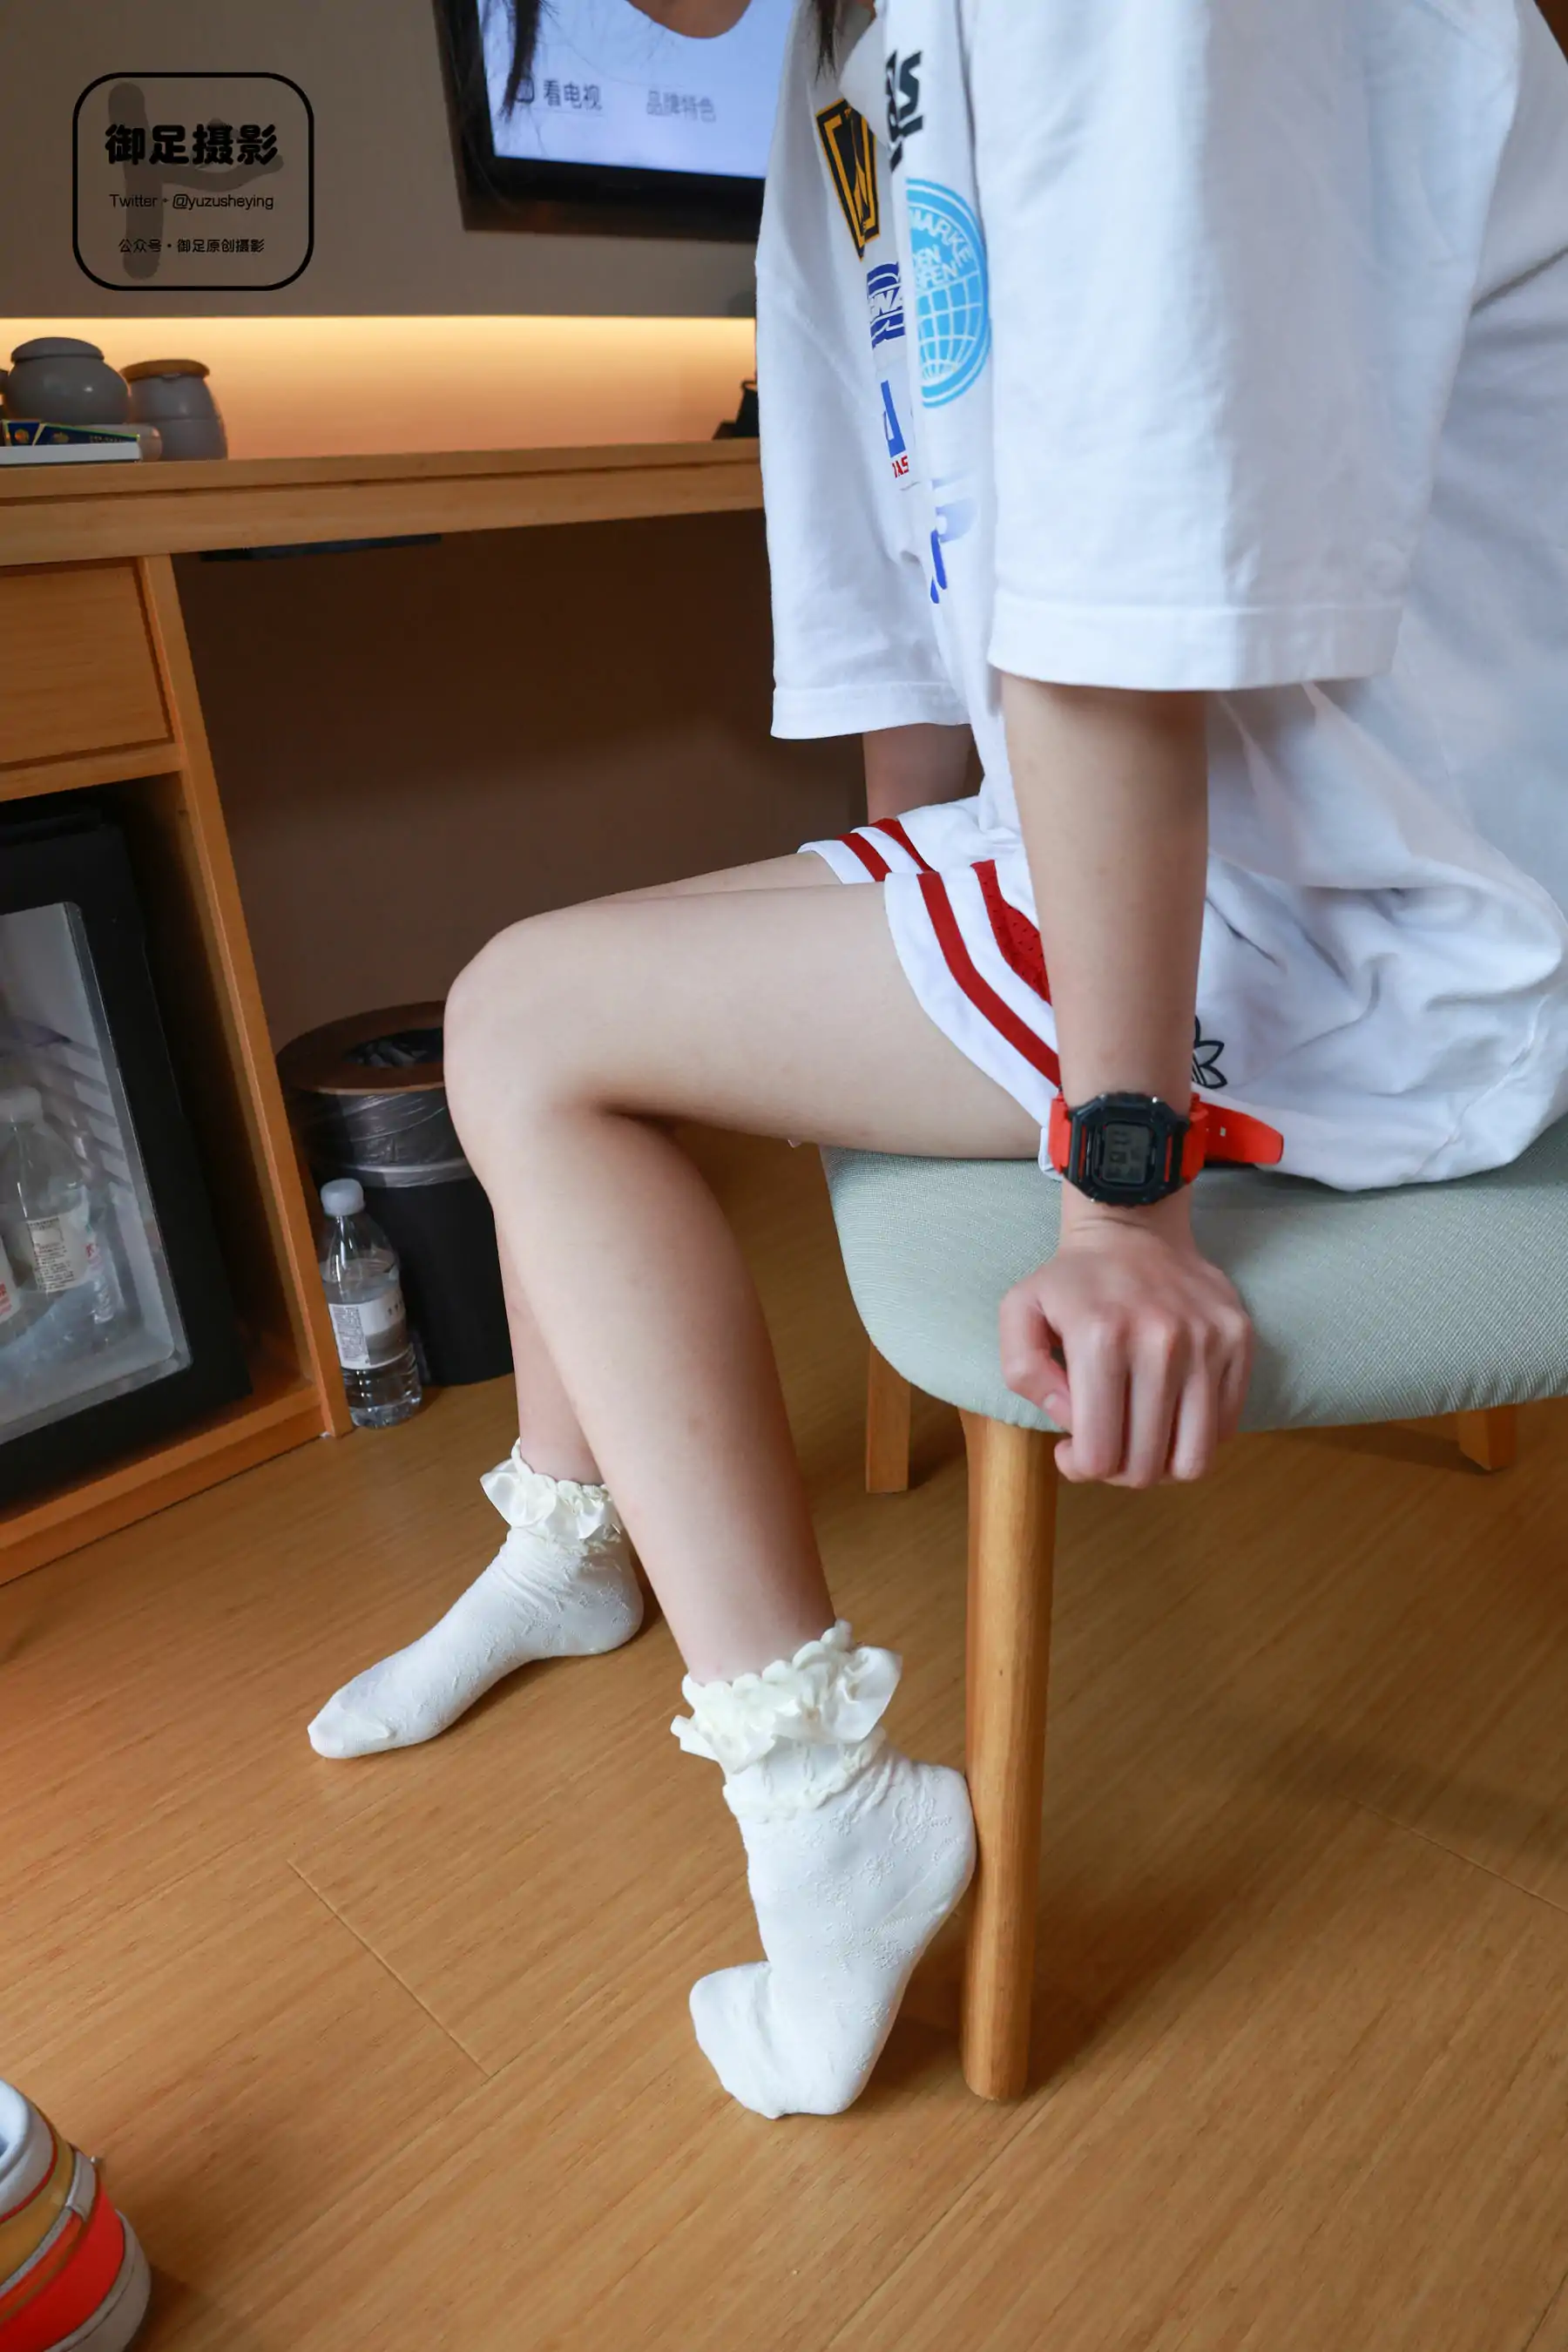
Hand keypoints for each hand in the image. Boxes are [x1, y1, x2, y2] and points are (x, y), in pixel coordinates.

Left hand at [997, 1194, 1252, 1486]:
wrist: (1134, 1228)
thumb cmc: (1072, 1281)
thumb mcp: (1019, 1312)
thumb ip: (1024, 1373)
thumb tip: (1070, 1423)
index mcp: (1101, 1338)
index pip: (1100, 1455)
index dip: (1081, 1467)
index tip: (1072, 1449)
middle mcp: (1162, 1342)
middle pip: (1146, 1466)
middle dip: (1118, 1471)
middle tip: (1105, 1446)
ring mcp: (1208, 1342)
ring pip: (1194, 1459)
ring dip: (1162, 1464)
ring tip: (1140, 1439)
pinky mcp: (1239, 1340)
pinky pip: (1226, 1427)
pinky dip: (1196, 1436)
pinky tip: (1169, 1413)